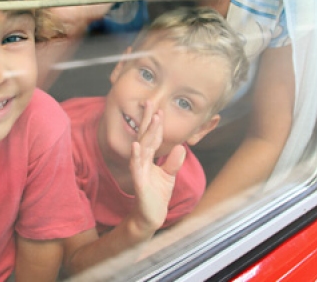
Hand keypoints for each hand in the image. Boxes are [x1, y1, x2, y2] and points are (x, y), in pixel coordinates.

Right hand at [129, 102, 185, 235]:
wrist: (151, 216)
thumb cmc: (157, 195)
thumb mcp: (169, 176)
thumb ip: (174, 162)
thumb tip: (180, 147)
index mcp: (149, 158)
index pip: (152, 137)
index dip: (156, 124)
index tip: (159, 108)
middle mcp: (142, 161)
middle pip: (144, 136)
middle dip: (147, 120)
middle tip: (150, 101)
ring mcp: (139, 171)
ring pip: (143, 148)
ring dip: (146, 133)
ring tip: (151, 118)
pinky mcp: (139, 182)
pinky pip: (137, 167)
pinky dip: (136, 155)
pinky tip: (136, 144)